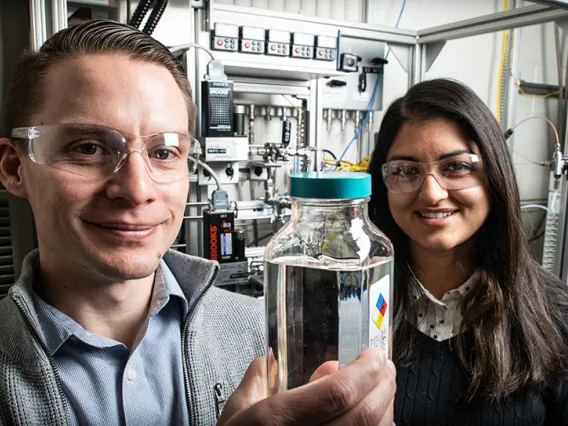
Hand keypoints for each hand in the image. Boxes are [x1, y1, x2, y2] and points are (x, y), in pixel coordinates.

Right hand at [217, 348, 395, 425]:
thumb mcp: (236, 410)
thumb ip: (260, 378)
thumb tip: (287, 359)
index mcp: (276, 421)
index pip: (336, 394)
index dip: (364, 371)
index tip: (372, 355)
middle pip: (363, 415)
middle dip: (382, 384)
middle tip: (384, 366)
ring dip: (386, 406)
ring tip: (384, 387)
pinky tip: (378, 416)